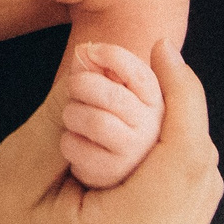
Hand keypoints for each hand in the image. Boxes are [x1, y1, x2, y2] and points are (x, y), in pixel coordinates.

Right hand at [0, 39, 220, 223]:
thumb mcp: (15, 167)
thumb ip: (63, 114)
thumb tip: (101, 62)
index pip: (184, 156)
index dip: (184, 92)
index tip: (161, 49)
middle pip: (202, 167)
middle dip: (182, 106)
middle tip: (143, 68)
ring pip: (203, 183)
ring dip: (182, 132)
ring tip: (139, 98)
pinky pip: (188, 200)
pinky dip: (175, 158)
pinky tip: (139, 135)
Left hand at [60, 43, 163, 188]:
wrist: (108, 171)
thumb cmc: (108, 120)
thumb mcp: (109, 90)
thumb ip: (98, 69)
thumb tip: (83, 51)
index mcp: (155, 101)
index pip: (141, 74)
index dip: (113, 55)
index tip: (91, 50)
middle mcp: (152, 127)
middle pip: (111, 96)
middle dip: (81, 84)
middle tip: (73, 87)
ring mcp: (134, 153)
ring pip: (95, 121)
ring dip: (73, 113)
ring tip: (72, 116)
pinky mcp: (112, 174)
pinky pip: (79, 147)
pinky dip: (68, 141)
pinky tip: (75, 142)